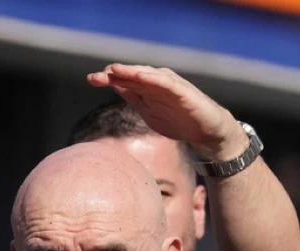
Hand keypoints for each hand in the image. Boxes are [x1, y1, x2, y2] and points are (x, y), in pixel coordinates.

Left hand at [87, 64, 246, 160]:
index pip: (125, 81)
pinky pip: (166, 83)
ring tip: (114, 70)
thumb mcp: (150, 113)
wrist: (208, 132)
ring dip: (130, 72)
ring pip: (146, 75)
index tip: (91, 80)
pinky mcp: (183, 90)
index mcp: (148, 89)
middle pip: (132, 76)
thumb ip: (134, 100)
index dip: (108, 79)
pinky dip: (152, 79)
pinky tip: (140, 77)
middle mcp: (157, 82)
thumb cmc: (179, 122)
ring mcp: (170, 84)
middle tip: (95, 77)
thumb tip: (114, 86)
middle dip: (114, 75)